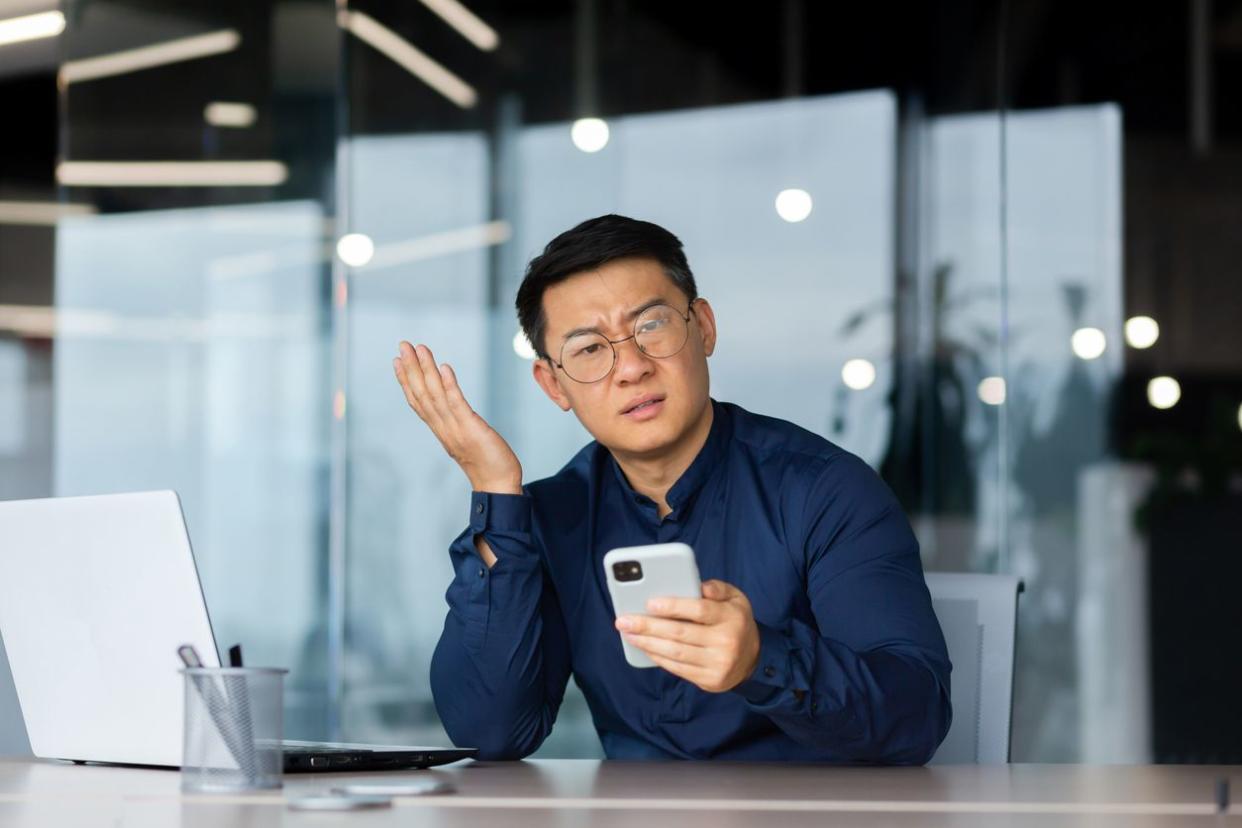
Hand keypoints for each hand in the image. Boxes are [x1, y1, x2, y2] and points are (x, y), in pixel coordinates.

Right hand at [392, 341, 522, 493]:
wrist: (499, 487)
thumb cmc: (488, 464)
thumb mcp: (467, 440)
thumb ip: (457, 424)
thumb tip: (456, 410)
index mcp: (441, 430)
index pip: (418, 402)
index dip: (406, 380)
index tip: (398, 360)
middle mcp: (443, 428)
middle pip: (421, 394)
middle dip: (411, 368)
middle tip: (403, 344)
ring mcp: (455, 429)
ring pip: (435, 395)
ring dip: (426, 370)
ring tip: (420, 348)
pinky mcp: (471, 429)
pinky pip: (457, 404)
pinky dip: (449, 385)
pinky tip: (443, 367)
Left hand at [614, 580, 760, 692]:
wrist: (753, 659)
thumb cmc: (735, 622)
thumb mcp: (735, 599)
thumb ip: (717, 588)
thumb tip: (699, 586)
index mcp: (731, 617)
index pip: (699, 610)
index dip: (673, 606)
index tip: (649, 603)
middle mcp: (726, 642)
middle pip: (681, 633)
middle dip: (648, 626)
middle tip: (624, 620)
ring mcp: (717, 664)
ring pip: (675, 653)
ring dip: (647, 643)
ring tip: (628, 633)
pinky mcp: (709, 680)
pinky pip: (678, 669)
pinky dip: (658, 658)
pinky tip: (644, 647)